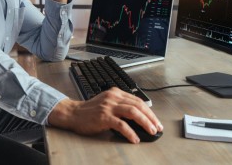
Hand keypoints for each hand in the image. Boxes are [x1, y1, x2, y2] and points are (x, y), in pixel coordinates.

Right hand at [48, 88, 162, 143]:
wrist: (73, 113)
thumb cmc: (90, 110)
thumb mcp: (107, 102)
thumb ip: (121, 105)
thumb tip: (138, 117)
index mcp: (116, 92)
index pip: (137, 100)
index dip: (149, 111)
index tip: (155, 121)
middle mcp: (113, 97)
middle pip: (138, 105)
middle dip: (150, 117)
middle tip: (157, 127)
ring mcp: (108, 106)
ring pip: (133, 112)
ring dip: (145, 123)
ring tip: (151, 131)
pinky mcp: (104, 117)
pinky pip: (121, 124)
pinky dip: (130, 132)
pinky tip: (134, 138)